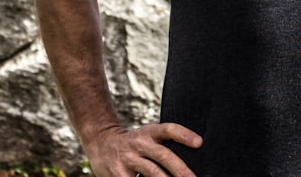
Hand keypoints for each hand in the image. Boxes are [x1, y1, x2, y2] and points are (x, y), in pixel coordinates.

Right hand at [85, 122, 202, 176]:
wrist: (101, 144)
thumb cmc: (134, 144)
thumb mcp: (148, 136)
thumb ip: (164, 143)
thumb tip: (191, 159)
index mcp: (150, 132)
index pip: (169, 129)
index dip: (184, 134)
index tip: (199, 142)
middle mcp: (140, 143)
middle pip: (163, 154)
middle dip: (179, 168)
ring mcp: (128, 158)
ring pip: (151, 171)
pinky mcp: (118, 173)